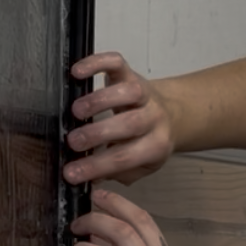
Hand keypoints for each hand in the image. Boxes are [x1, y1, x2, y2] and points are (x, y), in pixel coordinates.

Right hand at [64, 51, 174, 185]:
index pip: (125, 158)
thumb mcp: (142, 166)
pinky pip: (118, 63)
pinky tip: (77, 72)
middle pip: (129, 124)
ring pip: (128, 91)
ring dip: (100, 100)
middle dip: (97, 133)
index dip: (96, 166)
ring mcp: (143, 93)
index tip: (71, 173)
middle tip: (72, 141)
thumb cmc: (150, 142)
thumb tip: (89, 182)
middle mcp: (153, 118)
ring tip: (75, 111)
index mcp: (155, 145)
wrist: (174, 115)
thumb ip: (118, 174)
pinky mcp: (132, 73)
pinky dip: (98, 63)